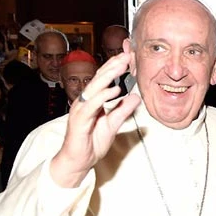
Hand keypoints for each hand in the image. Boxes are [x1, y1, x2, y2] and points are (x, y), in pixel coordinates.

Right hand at [49, 52, 140, 187]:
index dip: (115, 67)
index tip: (128, 56)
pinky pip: (91, 105)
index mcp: (93, 101)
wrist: (79, 161)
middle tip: (127, 55)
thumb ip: (123, 110)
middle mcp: (85, 101)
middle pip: (99, 79)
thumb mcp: (114, 125)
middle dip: (113, 65)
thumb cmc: (92, 142)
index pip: (104, 79)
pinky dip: (103, 96)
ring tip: (122, 65)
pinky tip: (114, 90)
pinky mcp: (79, 120)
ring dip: (109, 75)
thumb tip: (136, 98)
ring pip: (95, 87)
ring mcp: (81, 109)